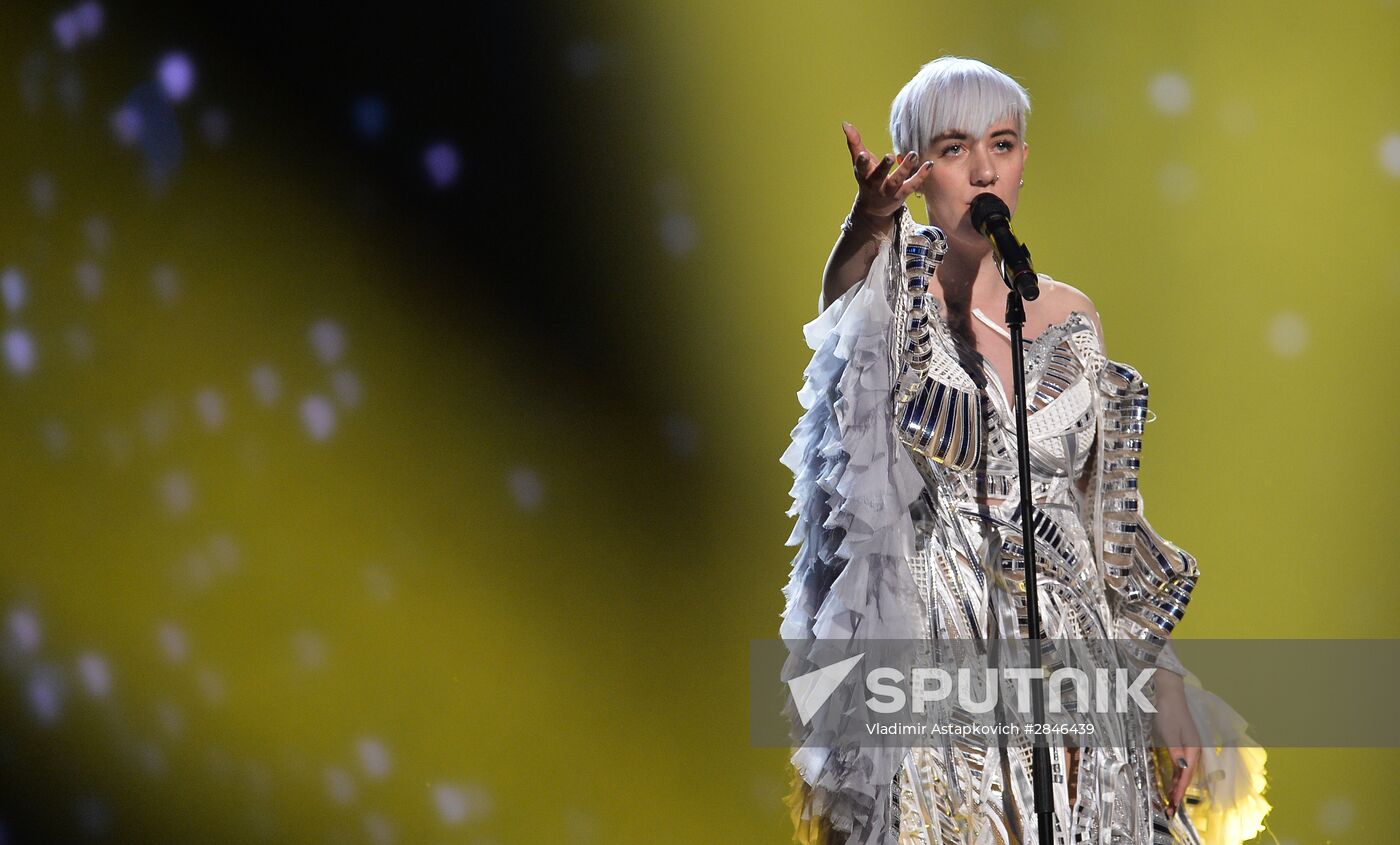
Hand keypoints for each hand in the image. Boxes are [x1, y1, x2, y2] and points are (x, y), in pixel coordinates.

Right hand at [842, 122, 931, 224]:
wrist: (875, 207)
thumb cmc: (867, 178)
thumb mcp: (859, 163)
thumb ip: (854, 143)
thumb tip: (845, 123)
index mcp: (863, 175)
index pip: (860, 168)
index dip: (861, 162)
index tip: (863, 154)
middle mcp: (875, 185)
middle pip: (879, 177)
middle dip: (884, 167)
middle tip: (889, 156)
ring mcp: (889, 191)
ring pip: (897, 181)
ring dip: (905, 168)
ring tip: (913, 154)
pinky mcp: (902, 195)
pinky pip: (912, 185)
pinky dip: (921, 175)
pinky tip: (928, 164)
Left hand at [1152, 669, 1201, 819]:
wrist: (1168, 692)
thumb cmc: (1168, 711)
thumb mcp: (1169, 732)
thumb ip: (1176, 752)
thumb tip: (1182, 769)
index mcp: (1193, 748)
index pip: (1187, 775)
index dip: (1180, 791)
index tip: (1173, 804)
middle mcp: (1194, 749)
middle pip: (1187, 775)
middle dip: (1179, 792)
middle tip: (1170, 807)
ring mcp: (1189, 745)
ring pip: (1184, 770)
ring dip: (1178, 784)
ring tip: (1171, 798)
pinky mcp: (1182, 742)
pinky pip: (1181, 763)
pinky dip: (1177, 774)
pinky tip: (1173, 780)